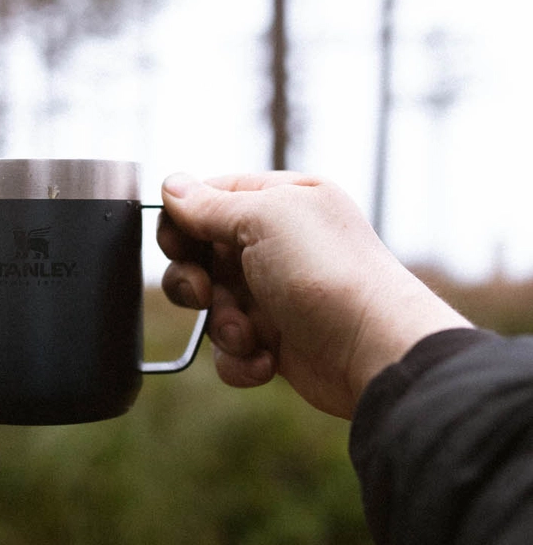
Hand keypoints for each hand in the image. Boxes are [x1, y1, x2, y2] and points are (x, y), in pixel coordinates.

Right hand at [158, 171, 470, 419]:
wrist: (373, 351)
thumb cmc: (324, 273)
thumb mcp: (265, 219)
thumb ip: (210, 205)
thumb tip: (171, 184)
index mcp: (282, 201)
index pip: (211, 197)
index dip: (183, 220)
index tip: (177, 244)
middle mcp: (278, 244)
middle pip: (201, 253)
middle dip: (193, 277)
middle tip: (204, 292)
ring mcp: (275, 293)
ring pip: (212, 305)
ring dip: (221, 323)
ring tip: (248, 334)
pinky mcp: (276, 340)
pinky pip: (230, 348)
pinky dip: (239, 358)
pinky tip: (266, 361)